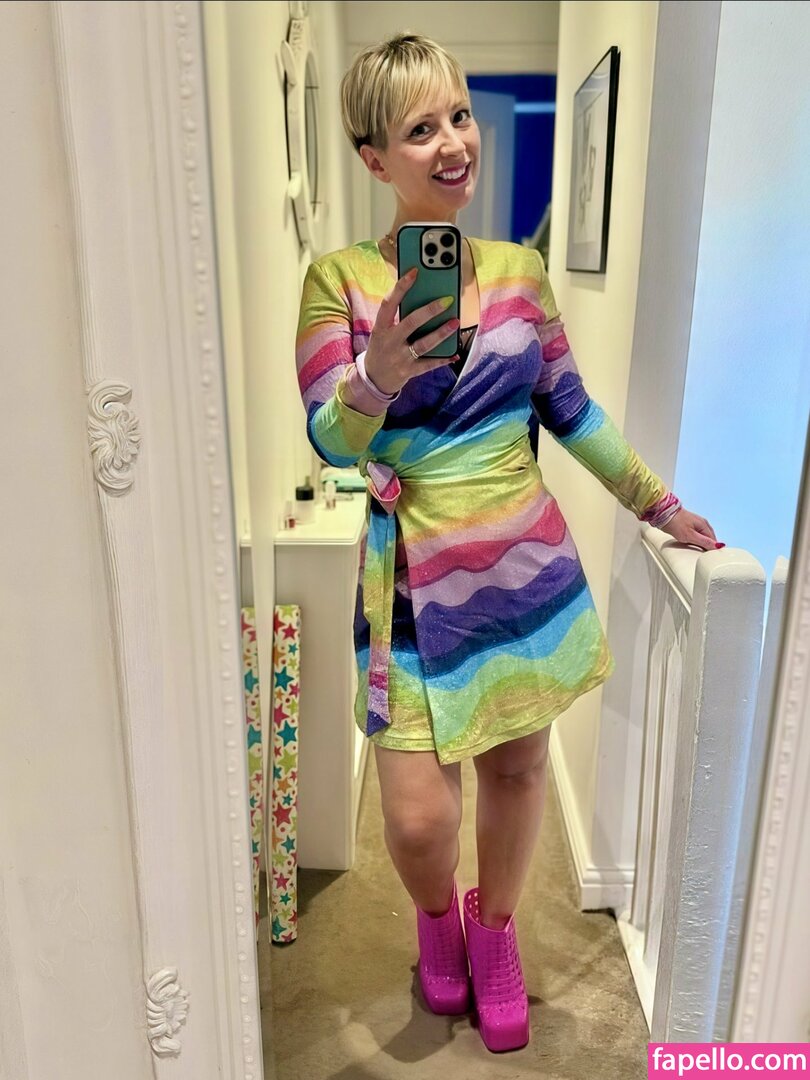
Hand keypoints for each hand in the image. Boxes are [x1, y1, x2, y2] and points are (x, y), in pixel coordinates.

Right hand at [364, 268, 459, 394]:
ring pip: (423, 344)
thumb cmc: (382, 348)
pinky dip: (443, 360)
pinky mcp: (409, 371)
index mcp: (381, 327)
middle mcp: (390, 341)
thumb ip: (398, 317)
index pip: (389, 303)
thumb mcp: (382, 332)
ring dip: (441, 333)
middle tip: (447, 300)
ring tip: (455, 322)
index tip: (414, 272)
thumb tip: (422, 298)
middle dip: (430, 311)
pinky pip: (428, 364)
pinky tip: (455, 354)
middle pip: (411, 323)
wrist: (373, 379)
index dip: (401, 287)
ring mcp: (400, 357)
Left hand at [659, 508, 723, 550]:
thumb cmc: (676, 523)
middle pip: (709, 538)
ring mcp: (695, 523)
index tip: (709, 557)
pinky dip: (696, 540)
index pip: (713, 540)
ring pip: (703, 536)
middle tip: (704, 556)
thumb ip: (704, 541)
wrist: (663, 514)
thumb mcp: (690, 535)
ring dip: (702, 543)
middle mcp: (702, 523)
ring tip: (698, 551)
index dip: (712, 549)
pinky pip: (696, 534)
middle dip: (708, 546)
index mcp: (704, 525)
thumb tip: (719, 546)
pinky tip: (693, 544)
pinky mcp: (689, 525)